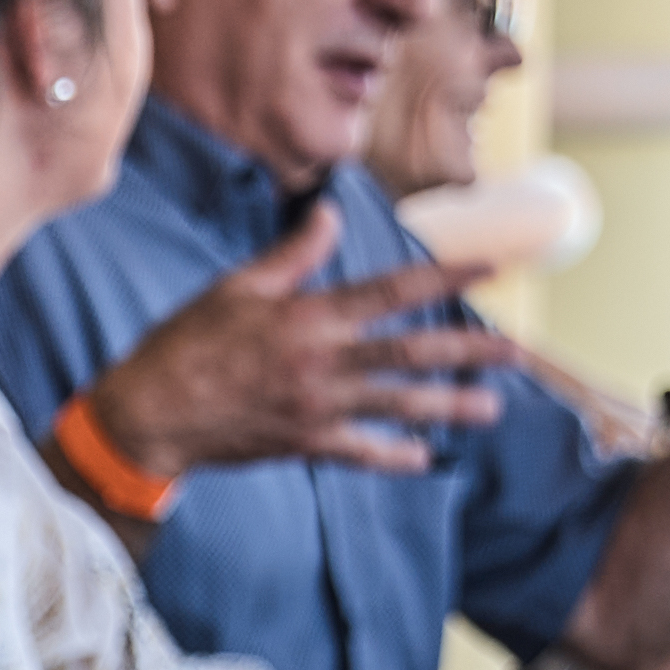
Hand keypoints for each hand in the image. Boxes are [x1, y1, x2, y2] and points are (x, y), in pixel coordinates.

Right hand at [72, 196, 518, 481]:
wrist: (151, 415)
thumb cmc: (185, 344)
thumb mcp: (235, 288)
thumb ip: (292, 256)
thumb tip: (329, 214)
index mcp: (309, 317)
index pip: (392, 292)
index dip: (445, 278)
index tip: (490, 267)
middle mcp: (322, 363)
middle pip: (411, 355)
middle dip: (468, 352)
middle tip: (517, 351)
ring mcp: (318, 408)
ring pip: (398, 406)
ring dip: (450, 406)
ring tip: (493, 408)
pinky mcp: (305, 443)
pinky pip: (361, 452)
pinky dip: (395, 456)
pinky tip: (426, 456)